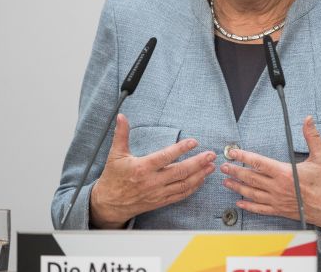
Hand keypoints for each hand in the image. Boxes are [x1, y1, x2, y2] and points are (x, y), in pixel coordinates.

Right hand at [89, 113, 216, 228]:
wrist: (109, 204)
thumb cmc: (113, 177)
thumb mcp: (115, 154)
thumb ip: (121, 135)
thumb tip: (121, 117)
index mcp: (141, 168)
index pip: (165, 157)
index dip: (180, 149)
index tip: (194, 142)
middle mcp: (152, 182)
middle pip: (180, 172)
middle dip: (198, 163)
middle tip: (211, 155)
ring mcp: (157, 193)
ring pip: (183, 184)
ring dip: (200, 175)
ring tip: (211, 166)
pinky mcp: (160, 201)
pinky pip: (180, 195)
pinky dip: (192, 188)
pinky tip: (201, 180)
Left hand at [221, 115, 320, 231]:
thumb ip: (312, 136)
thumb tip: (308, 119)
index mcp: (285, 173)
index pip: (258, 163)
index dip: (243, 157)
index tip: (232, 152)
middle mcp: (279, 188)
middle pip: (251, 178)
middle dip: (235, 171)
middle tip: (223, 167)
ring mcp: (279, 201)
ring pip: (253, 194)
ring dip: (238, 187)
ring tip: (226, 182)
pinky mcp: (282, 211)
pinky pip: (261, 209)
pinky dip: (249, 206)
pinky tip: (240, 203)